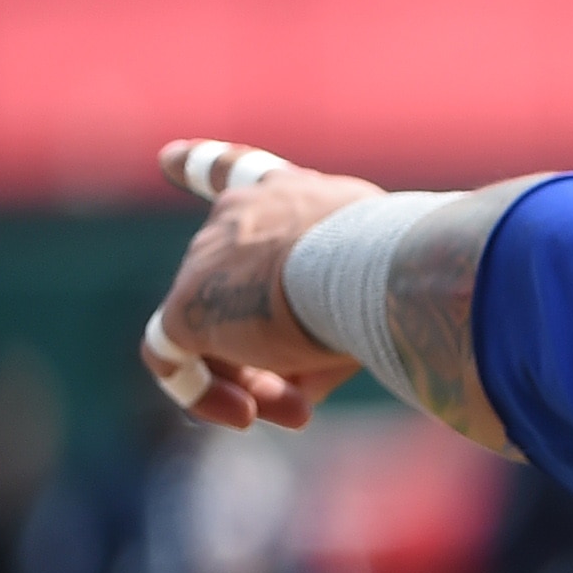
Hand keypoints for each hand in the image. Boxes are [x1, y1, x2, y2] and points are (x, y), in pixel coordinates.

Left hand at [144, 140, 374, 431]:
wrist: (377, 269)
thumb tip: (308, 369)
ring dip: (263, 382)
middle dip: (277, 354)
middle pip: (244, 295)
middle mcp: (241, 216)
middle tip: (309, 398)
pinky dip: (205, 393)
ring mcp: (206, 262)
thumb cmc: (404, 274)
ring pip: (221, 338)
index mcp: (294, 195)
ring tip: (299, 409)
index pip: (244, 173)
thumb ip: (343, 311)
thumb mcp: (381, 283)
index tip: (168, 158)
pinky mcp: (187, 310)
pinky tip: (243, 415)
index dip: (205, 165)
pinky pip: (175, 361)